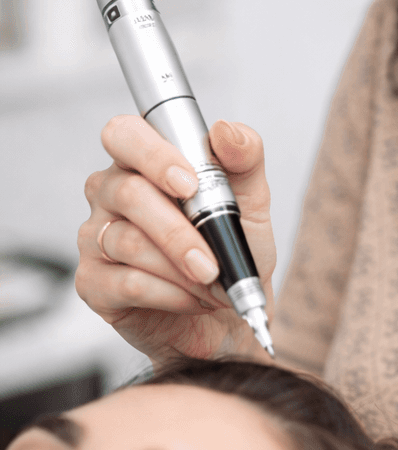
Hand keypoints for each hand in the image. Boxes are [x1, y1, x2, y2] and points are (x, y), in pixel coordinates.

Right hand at [75, 116, 275, 365]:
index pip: (124, 135)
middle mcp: (110, 194)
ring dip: (180, 268)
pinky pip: (126, 283)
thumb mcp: (252, 202)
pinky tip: (192, 299)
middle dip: (178, 231)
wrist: (231, 318)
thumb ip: (244, 158)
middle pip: (128, 193)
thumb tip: (225, 131)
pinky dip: (170, 294)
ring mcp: (96, 237)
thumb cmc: (232, 252)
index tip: (190, 185)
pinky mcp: (93, 282)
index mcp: (142, 163)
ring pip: (128, 242)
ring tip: (212, 283)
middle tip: (212, 261)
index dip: (153, 155)